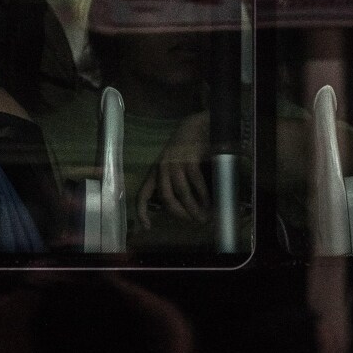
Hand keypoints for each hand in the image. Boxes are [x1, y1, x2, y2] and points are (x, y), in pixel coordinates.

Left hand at [136, 110, 210, 226]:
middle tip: (193, 221)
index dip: (142, 212)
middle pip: (167, 198)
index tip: (148, 227)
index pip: (142, 194)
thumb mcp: (173, 165)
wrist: (195, 125)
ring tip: (204, 216)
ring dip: (193, 208)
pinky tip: (209, 202)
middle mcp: (162, 168)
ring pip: (182, 193)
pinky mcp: (189, 159)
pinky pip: (196, 182)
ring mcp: (175, 163)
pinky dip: (203, 195)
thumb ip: (173, 182)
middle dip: (180, 213)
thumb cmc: (186, 148)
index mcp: (156, 172)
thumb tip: (182, 207)